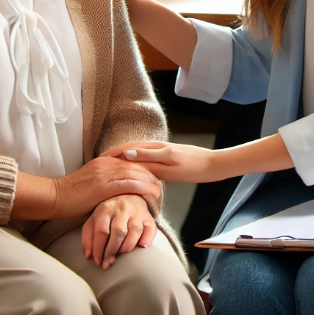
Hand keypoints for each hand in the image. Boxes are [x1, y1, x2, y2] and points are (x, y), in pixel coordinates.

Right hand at [52, 156, 160, 219]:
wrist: (54, 196)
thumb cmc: (71, 194)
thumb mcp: (91, 181)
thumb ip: (105, 179)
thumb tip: (118, 187)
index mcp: (104, 161)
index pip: (130, 160)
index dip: (144, 167)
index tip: (154, 174)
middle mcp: (106, 164)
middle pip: (135, 165)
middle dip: (150, 173)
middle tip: (161, 181)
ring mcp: (104, 174)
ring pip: (134, 173)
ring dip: (149, 180)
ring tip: (159, 189)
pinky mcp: (103, 186)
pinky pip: (127, 184)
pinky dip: (142, 187)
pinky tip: (150, 192)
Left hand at [82, 194, 156, 268]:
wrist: (127, 193)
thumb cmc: (108, 212)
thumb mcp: (94, 219)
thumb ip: (88, 236)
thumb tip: (89, 256)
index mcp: (106, 209)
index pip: (102, 231)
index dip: (98, 249)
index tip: (98, 261)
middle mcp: (122, 208)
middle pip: (118, 231)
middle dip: (112, 251)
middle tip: (108, 263)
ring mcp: (137, 210)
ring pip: (135, 230)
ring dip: (128, 246)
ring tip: (121, 254)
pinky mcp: (148, 215)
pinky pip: (151, 228)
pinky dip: (147, 238)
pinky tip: (141, 246)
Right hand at [102, 141, 222, 182]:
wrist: (214, 164)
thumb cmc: (194, 167)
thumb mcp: (171, 166)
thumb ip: (149, 160)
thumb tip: (127, 154)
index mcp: (156, 149)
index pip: (128, 150)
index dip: (113, 155)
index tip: (99, 161)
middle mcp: (157, 147)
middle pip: (131, 149)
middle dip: (115, 155)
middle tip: (100, 163)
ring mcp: (163, 150)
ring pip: (138, 152)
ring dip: (124, 156)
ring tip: (112, 164)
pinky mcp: (168, 155)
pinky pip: (146, 156)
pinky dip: (135, 160)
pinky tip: (134, 167)